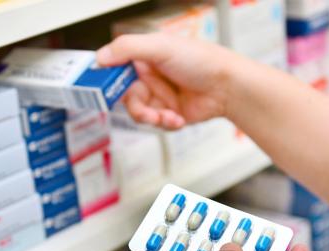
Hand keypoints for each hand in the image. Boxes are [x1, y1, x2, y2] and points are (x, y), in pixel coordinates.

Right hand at [97, 33, 239, 128]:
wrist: (228, 87)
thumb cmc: (201, 60)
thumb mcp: (161, 47)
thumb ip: (128, 48)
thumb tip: (100, 57)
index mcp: (145, 57)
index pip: (115, 69)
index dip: (108, 81)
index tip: (102, 90)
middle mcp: (150, 76)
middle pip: (125, 97)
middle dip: (135, 106)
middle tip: (145, 110)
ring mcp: (159, 96)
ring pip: (139, 113)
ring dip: (151, 117)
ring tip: (165, 116)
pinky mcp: (169, 113)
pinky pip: (156, 124)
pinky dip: (165, 123)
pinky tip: (178, 117)